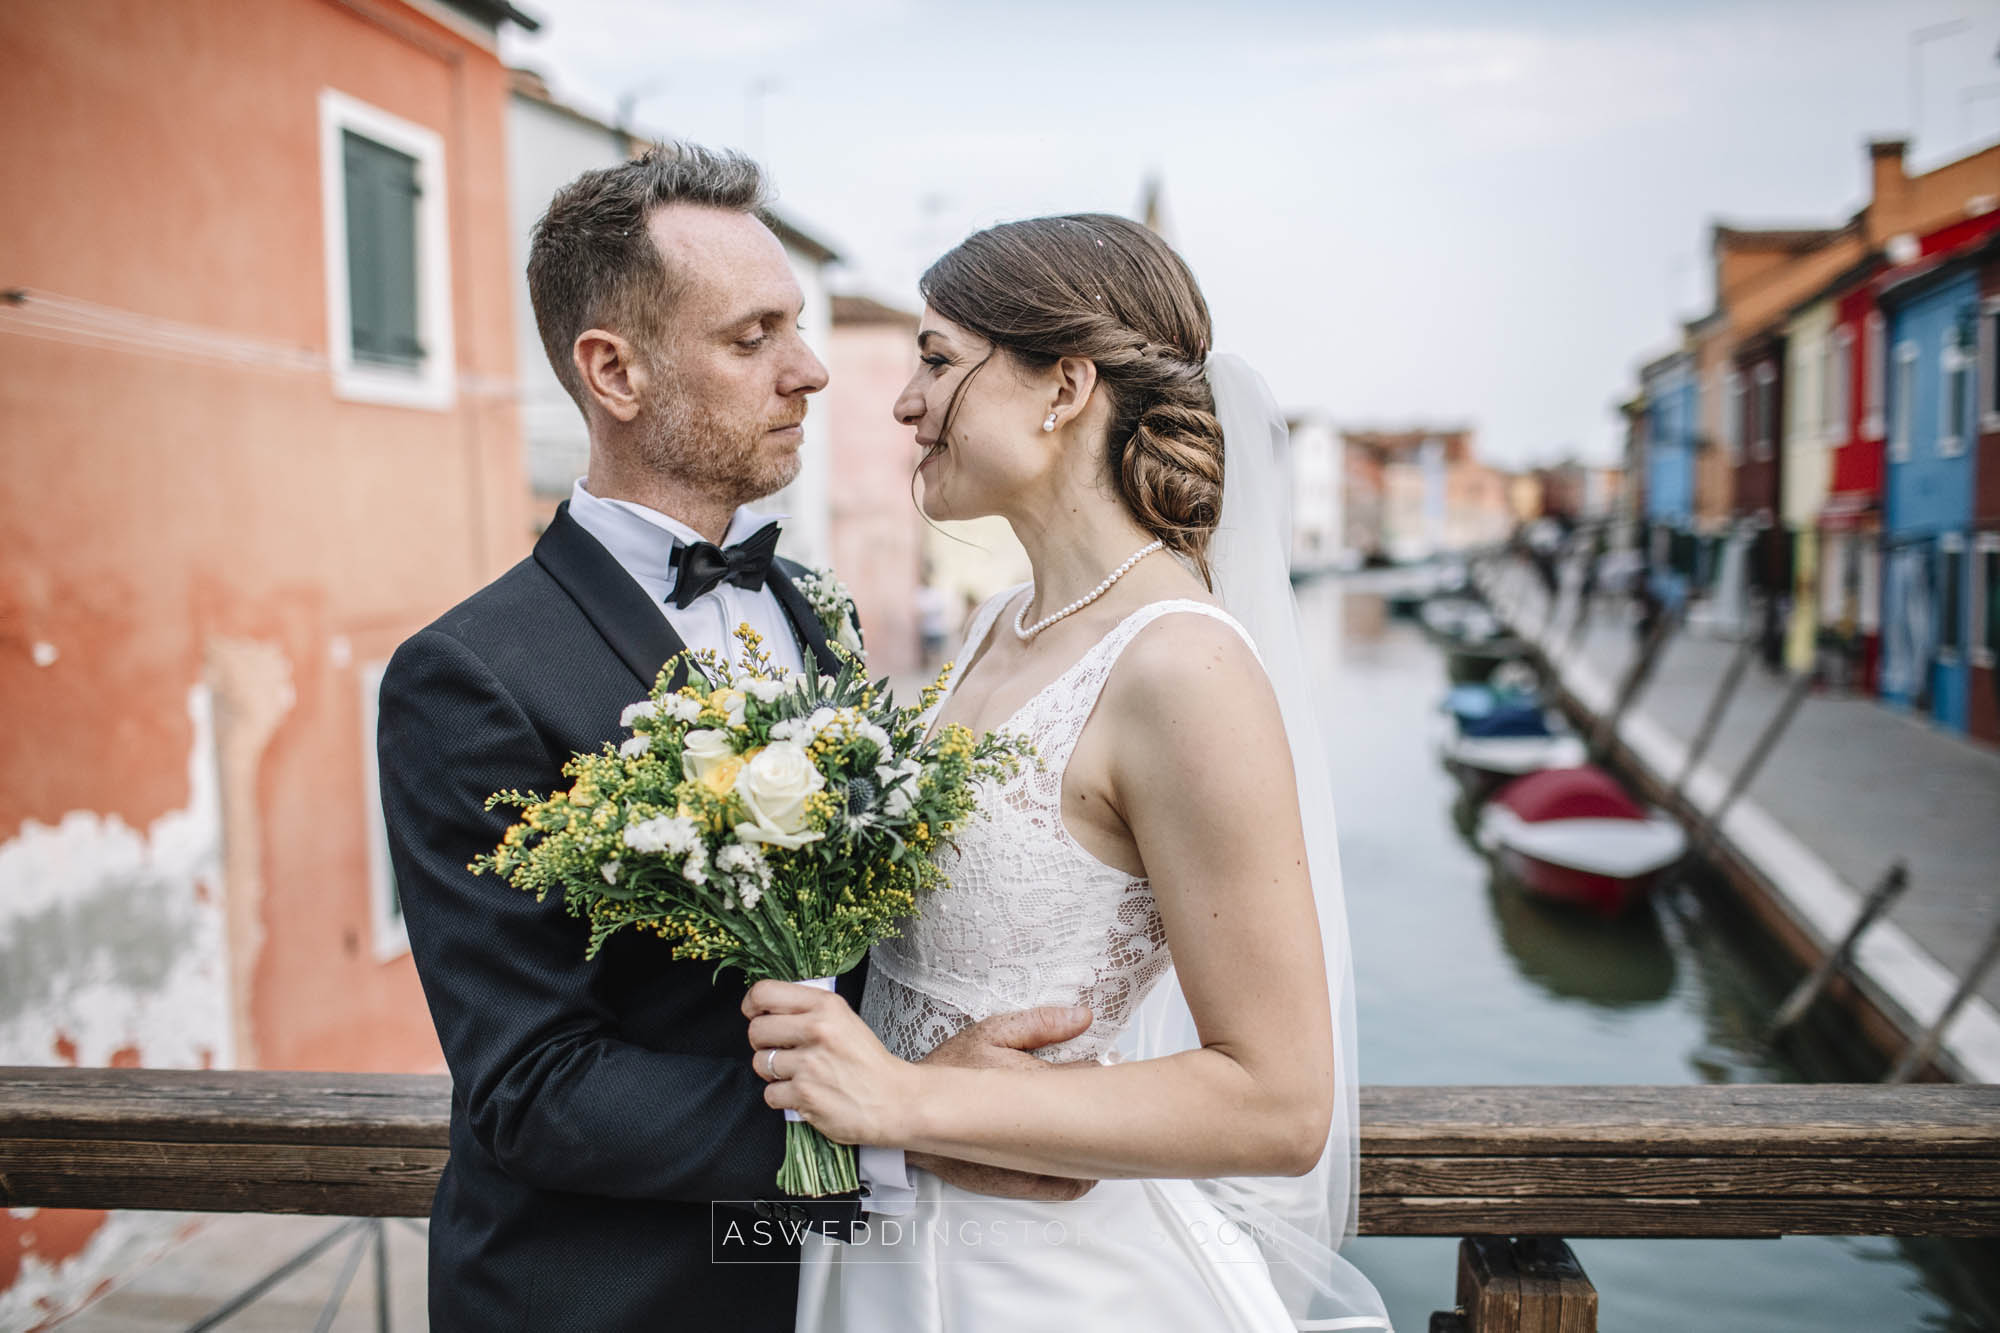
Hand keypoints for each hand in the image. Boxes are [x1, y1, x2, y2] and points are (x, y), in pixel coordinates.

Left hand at [745, 980, 913, 1146]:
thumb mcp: (844, 1019)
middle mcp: (817, 1030)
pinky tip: (803, 1093)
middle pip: (756, 1030)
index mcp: (826, 1006)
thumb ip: (808, 1009)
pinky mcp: (804, 1095)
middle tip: (781, 1049)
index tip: (755, 1014)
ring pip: (760, 1063)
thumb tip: (765, 1007)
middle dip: (763, 1042)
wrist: (894, 1100)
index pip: (764, 993)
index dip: (752, 1005)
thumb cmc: (867, 1061)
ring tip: (796, 1073)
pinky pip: (769, 1094)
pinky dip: (783, 1098)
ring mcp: (809, 1064)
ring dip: (772, 1072)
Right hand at [911, 1005, 1099, 1201]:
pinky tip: (1083, 1166)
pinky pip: (1064, 1189)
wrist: (908, 1113)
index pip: (1089, 1082)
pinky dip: (1079, 1178)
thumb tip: (1084, 1018)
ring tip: (1096, 1131)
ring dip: (1095, 1146)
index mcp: (1032, 1085)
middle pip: (1092, 1124)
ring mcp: (1027, 1162)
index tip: (1111, 1070)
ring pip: (1083, 1161)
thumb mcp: (990, 1033)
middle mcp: (1032, 1129)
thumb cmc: (949, 1070)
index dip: (1105, 1076)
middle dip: (1105, 1113)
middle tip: (1108, 1101)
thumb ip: (1040, 1024)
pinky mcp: (1015, 1183)